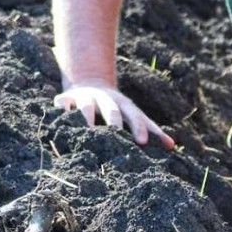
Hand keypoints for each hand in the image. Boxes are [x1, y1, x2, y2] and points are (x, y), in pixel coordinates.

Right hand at [53, 81, 174, 148]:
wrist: (90, 84)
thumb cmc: (116, 109)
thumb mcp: (134, 115)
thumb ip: (151, 130)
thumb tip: (172, 146)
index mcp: (123, 105)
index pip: (134, 116)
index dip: (139, 128)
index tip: (142, 142)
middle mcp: (105, 99)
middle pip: (112, 109)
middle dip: (114, 121)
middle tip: (116, 135)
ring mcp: (84, 98)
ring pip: (86, 107)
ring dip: (86, 118)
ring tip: (87, 133)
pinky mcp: (66, 99)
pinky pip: (62, 104)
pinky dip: (61, 112)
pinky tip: (59, 123)